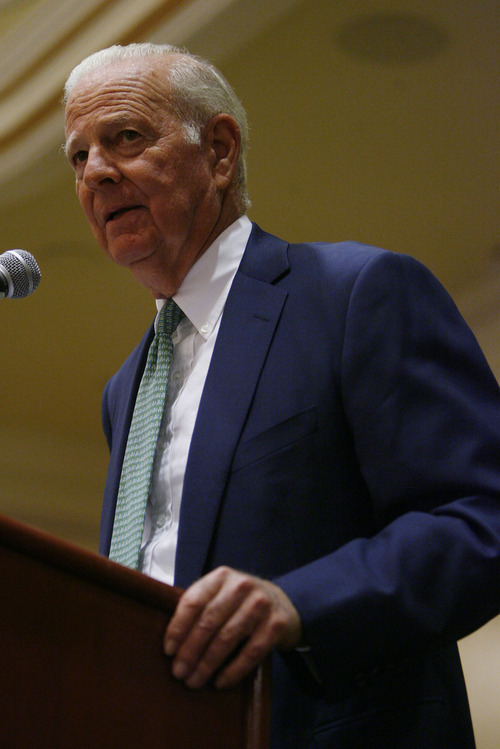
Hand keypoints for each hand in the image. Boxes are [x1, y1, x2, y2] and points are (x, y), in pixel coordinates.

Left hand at [163, 566, 300, 688]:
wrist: (284, 602)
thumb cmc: (241, 602)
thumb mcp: (221, 593)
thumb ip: (200, 606)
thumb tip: (171, 639)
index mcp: (221, 577)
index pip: (193, 601)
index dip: (178, 627)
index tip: (168, 650)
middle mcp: (242, 586)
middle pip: (208, 622)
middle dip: (190, 651)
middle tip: (178, 672)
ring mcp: (261, 604)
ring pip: (227, 638)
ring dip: (207, 664)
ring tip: (194, 681)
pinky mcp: (276, 625)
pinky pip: (250, 652)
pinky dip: (233, 670)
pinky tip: (220, 682)